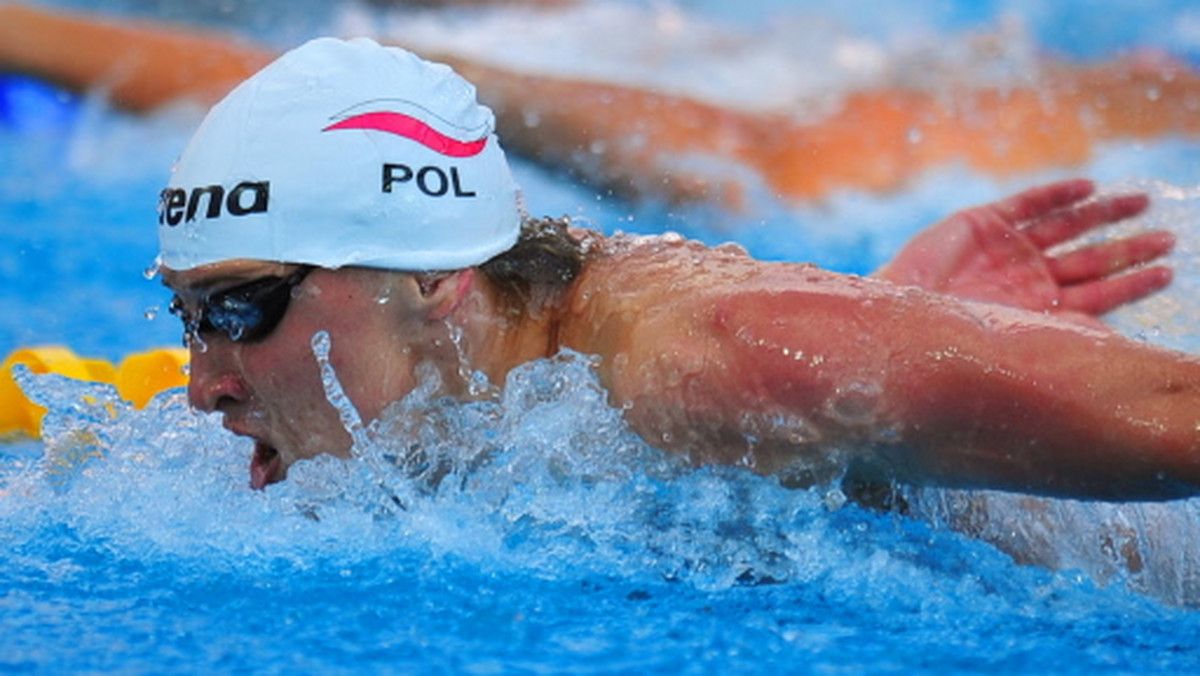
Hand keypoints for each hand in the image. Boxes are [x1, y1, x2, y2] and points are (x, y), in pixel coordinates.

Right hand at [874, 179, 1173, 326]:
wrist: (896, 313)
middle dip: (1128, 246)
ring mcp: (1007, 250)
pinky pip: (1029, 204)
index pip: (1098, 295)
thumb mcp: (1016, 342)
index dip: (1132, 283)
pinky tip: (1088, 187)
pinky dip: (1057, 194)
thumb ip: (1064, 338)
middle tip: (1166, 236)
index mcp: (1039, 313)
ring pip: (1067, 227)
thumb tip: (1121, 355)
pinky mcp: (982, 222)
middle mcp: (1028, 280)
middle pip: (1091, 259)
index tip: (1167, 272)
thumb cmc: (950, 338)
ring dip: (1104, 214)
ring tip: (1140, 201)